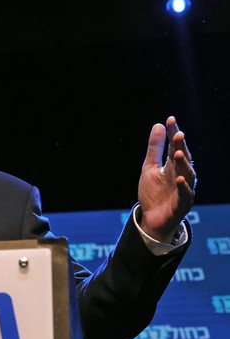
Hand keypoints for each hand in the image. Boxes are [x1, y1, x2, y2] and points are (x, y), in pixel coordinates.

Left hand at [138, 116, 195, 242]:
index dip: (174, 133)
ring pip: (187, 175)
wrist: (151, 218)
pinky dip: (183, 187)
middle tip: (178, 134)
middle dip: (181, 147)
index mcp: (173, 166)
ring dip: (183, 164)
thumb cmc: (154, 193)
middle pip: (183, 159)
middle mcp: (181, 175)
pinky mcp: (182, 205)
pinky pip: (185, 195)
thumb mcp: (150, 167)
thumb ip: (155, 149)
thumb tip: (159, 125)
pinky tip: (180, 179)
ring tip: (177, 153)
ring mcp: (183, 190)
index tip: (170, 119)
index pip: (175, 146)